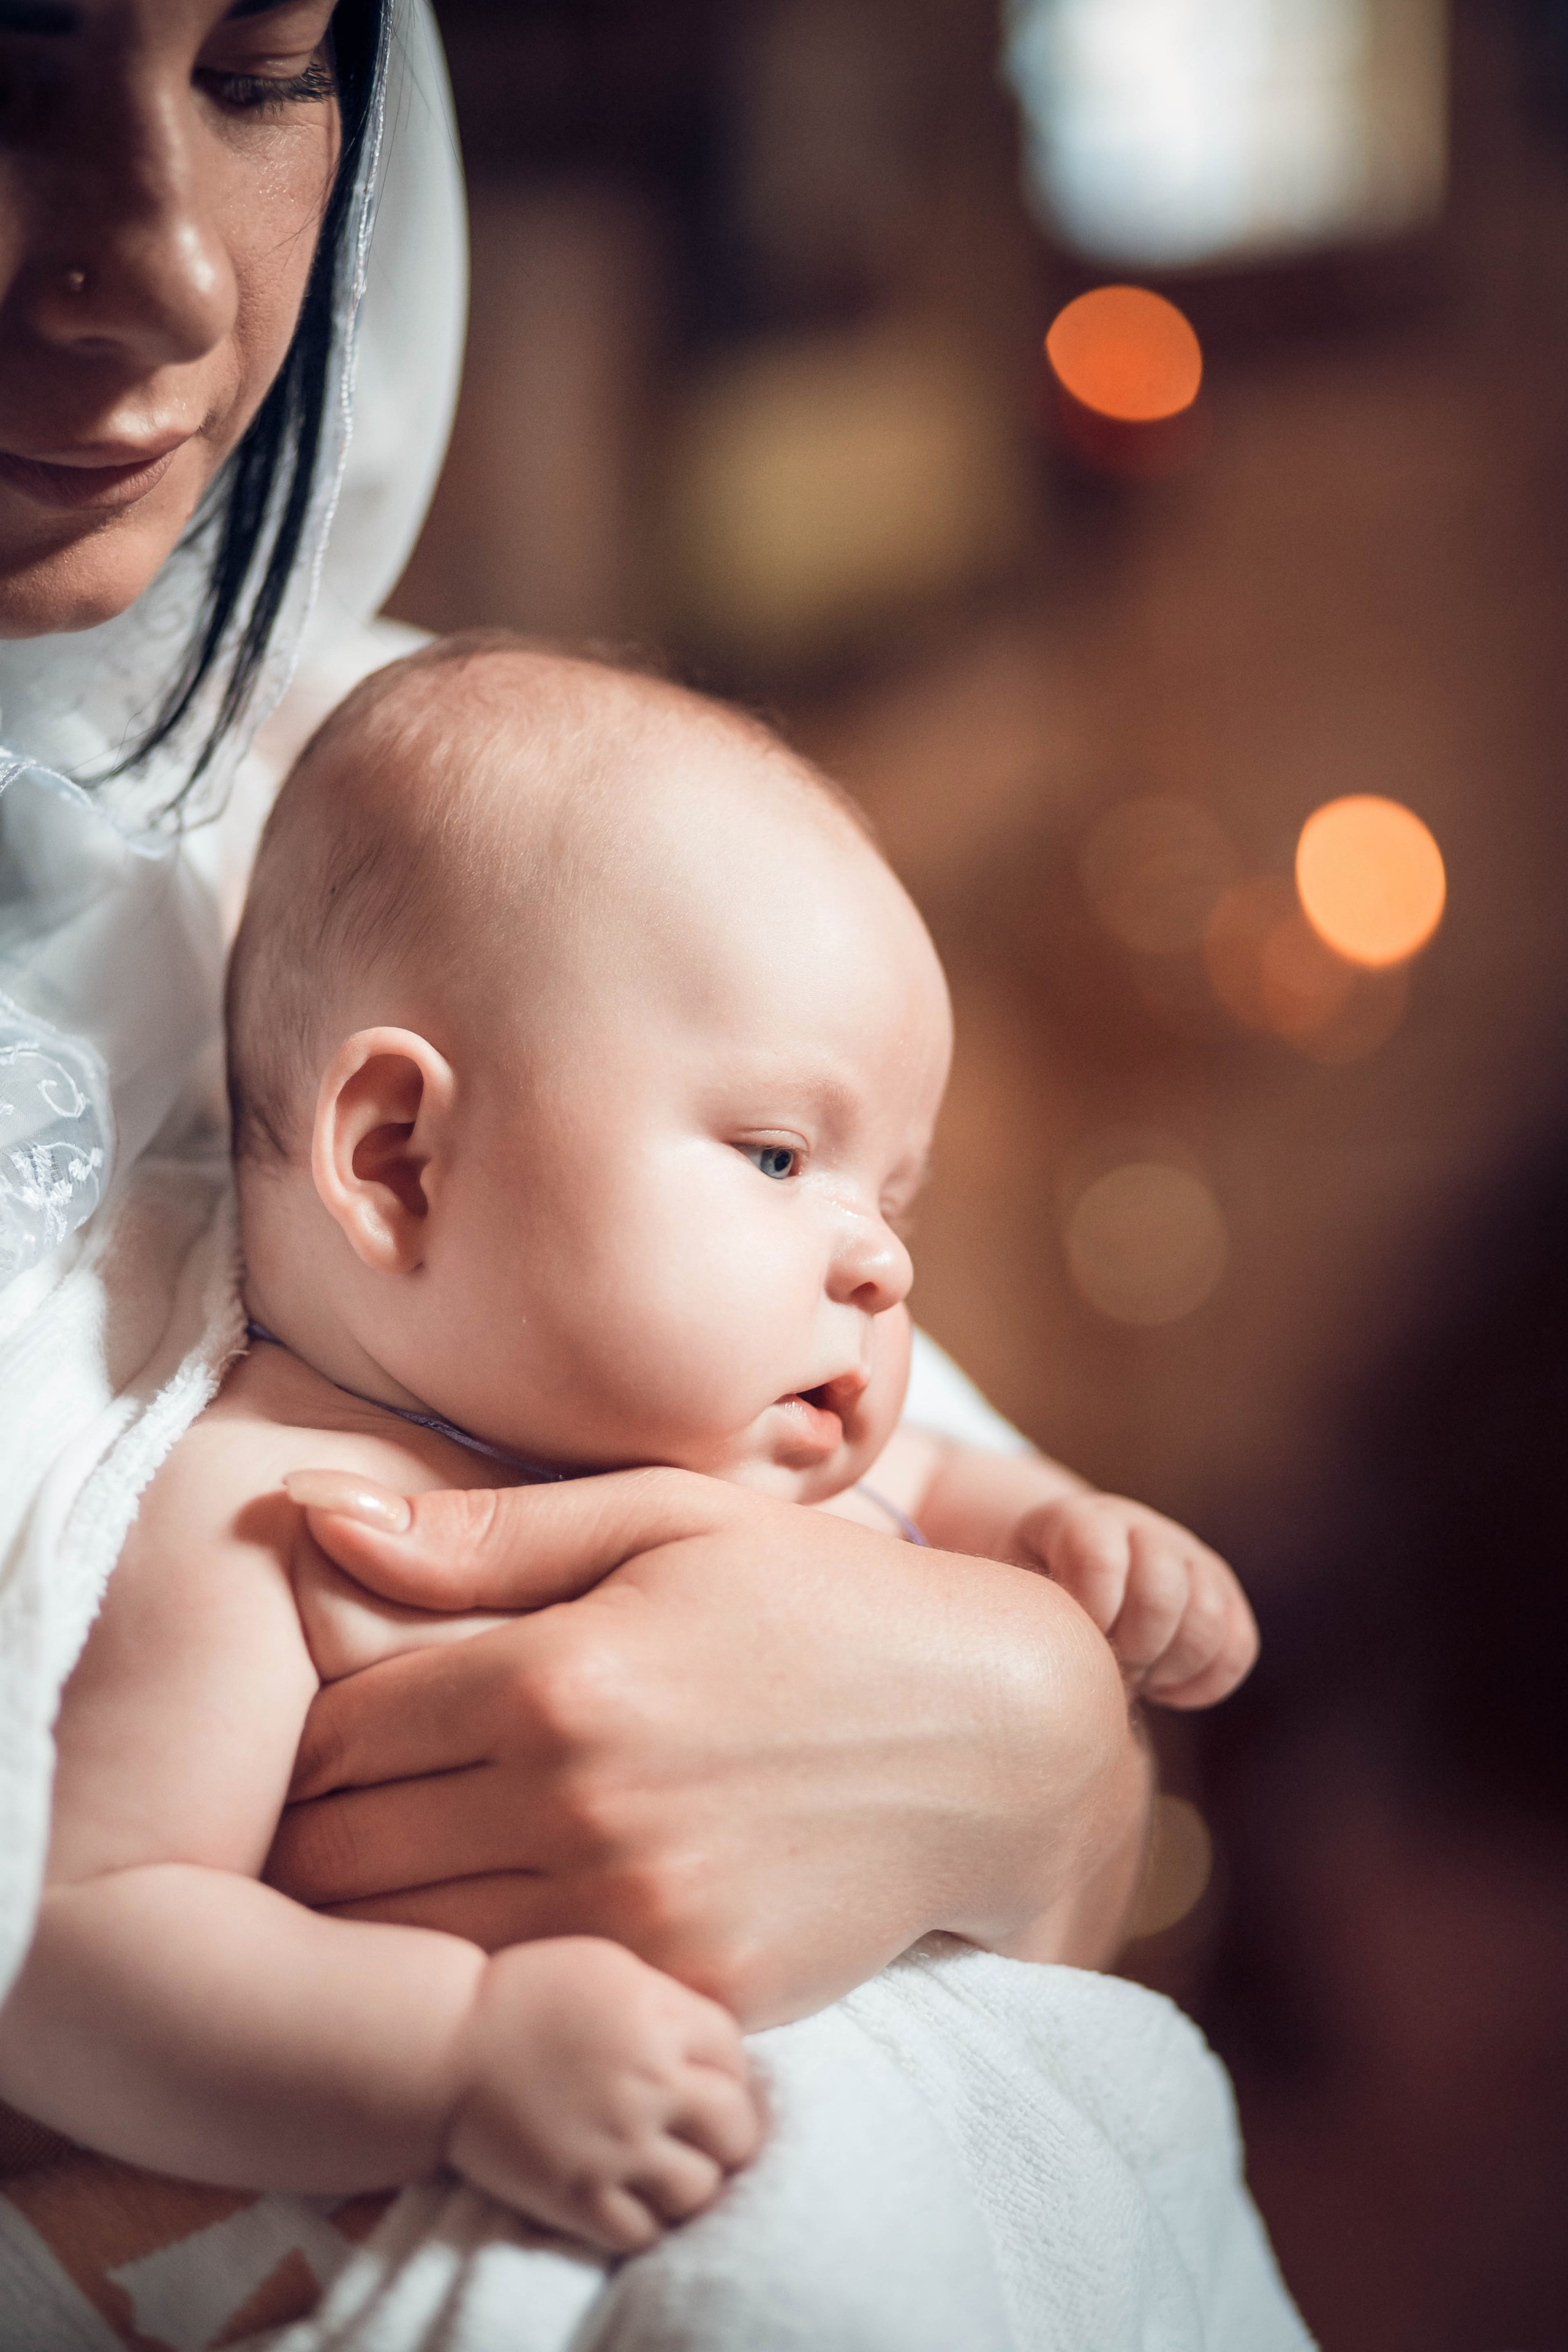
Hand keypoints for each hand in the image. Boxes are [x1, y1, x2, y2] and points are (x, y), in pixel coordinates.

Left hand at [265, 1468, 1140, 2021]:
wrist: (994, 1737)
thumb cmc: (817, 1602)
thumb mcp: (664, 1521)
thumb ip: (482, 1532)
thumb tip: (306, 1513)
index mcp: (559, 1676)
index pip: (333, 1736)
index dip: (303, 1736)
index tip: (324, 1730)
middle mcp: (581, 1807)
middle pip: (342, 1860)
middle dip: (313, 1834)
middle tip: (337, 1811)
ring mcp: (637, 1920)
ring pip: (409, 1953)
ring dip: (378, 1920)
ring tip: (404, 1874)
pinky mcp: (690, 1998)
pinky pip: (521, 2013)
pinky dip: (483, 1982)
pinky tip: (507, 1928)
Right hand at [449, 1938, 761, 2251]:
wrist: (444, 2045)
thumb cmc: (524, 1996)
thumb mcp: (609, 1970)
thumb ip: (667, 2004)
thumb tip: (711, 2043)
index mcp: (659, 2019)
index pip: (735, 2058)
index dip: (731, 2074)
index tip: (712, 2084)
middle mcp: (649, 2084)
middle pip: (735, 2128)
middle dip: (729, 2133)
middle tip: (707, 2136)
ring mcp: (616, 2145)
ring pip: (700, 2189)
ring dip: (695, 2183)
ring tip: (674, 2172)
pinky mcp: (578, 2195)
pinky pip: (643, 2234)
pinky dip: (649, 2224)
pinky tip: (637, 2202)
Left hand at [1011, 1492, 1257, 1707]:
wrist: (1066, 1569)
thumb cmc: (1029, 1597)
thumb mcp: (1014, 1595)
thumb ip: (1027, 1619)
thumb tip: (1058, 1675)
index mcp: (1083, 1520)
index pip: (1098, 1558)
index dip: (1090, 1613)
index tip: (1071, 1646)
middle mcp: (1144, 1529)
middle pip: (1162, 1593)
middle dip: (1133, 1650)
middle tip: (1107, 1672)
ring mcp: (1190, 1558)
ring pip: (1209, 1619)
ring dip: (1170, 1668)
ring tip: (1135, 1679)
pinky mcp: (1224, 1593)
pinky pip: (1239, 1646)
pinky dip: (1205, 1681)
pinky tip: (1164, 1687)